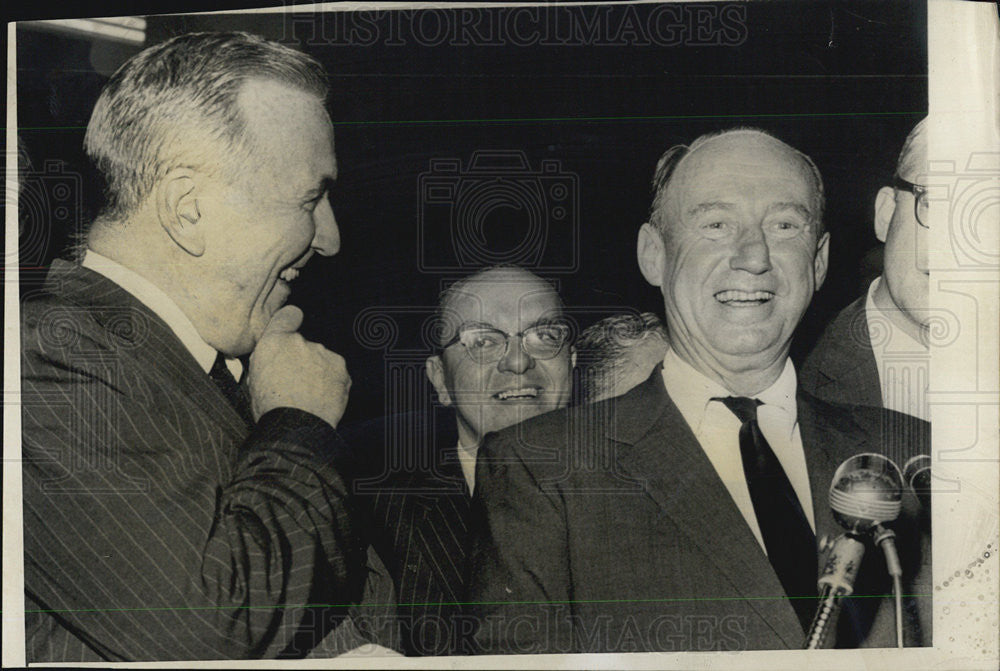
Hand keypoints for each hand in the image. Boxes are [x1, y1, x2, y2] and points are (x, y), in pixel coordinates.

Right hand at [248, 306, 350, 427]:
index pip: (287, 317)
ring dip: (317, 372)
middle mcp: (300, 342)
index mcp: (273, 342)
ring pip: (321, 359)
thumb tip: (276, 358)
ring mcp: (322, 353)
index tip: (293, 323)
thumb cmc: (270, 407)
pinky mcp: (340, 367)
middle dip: (302, 360)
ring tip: (308, 395)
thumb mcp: (254, 379)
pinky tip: (321, 397)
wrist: (295, 425)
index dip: (290, 320)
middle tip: (295, 383)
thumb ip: (268, 359)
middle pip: (304, 346)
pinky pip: (335, 372)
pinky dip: (331, 382)